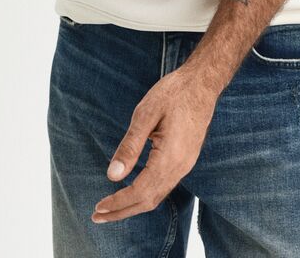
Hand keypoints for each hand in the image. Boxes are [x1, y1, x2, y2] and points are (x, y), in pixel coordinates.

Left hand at [91, 63, 217, 223]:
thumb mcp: (146, 113)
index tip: (98, 207)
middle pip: (149, 201)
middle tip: (97, 216)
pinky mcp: (186, 159)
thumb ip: (130, 146)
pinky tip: (133, 191)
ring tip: (110, 209)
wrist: (202, 82)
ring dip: (133, 206)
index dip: (118, 202)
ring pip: (158, 196)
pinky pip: (164, 186)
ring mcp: (186, 164)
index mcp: (170, 157)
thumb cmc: (173, 93)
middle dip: (122, 212)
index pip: (140, 192)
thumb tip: (112, 176)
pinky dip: (146, 195)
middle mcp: (180, 167)